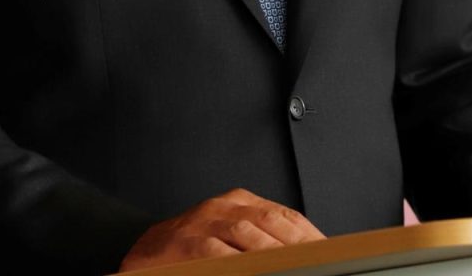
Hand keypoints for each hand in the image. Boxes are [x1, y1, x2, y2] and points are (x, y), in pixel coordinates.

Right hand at [118, 187, 324, 270]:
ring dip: (274, 254)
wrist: (143, 254)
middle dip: (299, 246)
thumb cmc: (191, 251)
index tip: (329, 252)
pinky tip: (253, 271)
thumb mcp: (230, 237)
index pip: (285, 215)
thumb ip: (262, 241)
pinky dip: (238, 263)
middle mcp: (223, 207)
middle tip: (316, 263)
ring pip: (248, 234)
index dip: (310, 235)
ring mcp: (203, 223)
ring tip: (293, 268)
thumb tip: (304, 257)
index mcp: (238, 202)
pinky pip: (217, 252)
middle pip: (271, 222)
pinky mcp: (187, 243)